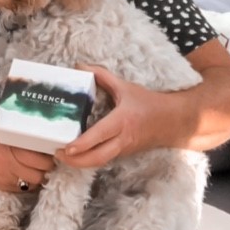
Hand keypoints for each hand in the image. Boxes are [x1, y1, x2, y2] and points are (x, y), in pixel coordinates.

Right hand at [0, 121, 55, 191]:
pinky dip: (28, 183)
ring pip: (32, 184)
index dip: (50, 157)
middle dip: (47, 168)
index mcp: (10, 147)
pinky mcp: (1, 187)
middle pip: (39, 173)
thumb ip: (23, 132)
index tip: (54, 152)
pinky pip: (22, 189)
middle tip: (49, 161)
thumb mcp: (4, 128)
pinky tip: (26, 174)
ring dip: (39, 177)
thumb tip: (46, 132)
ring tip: (38, 168)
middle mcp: (8, 164)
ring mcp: (4, 178)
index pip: (40, 158)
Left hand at [55, 65, 175, 168]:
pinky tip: (76, 156)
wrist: (173, 122)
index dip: (83, 144)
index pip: (100, 135)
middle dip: (76, 161)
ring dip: (80, 163)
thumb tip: (79, 66)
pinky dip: (89, 160)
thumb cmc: (148, 103)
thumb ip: (101, 76)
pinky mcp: (123, 154)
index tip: (67, 148)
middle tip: (57, 154)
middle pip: (98, 158)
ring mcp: (123, 149)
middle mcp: (122, 139)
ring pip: (100, 162)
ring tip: (61, 156)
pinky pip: (104, 160)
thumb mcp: (125, 86)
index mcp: (122, 121)